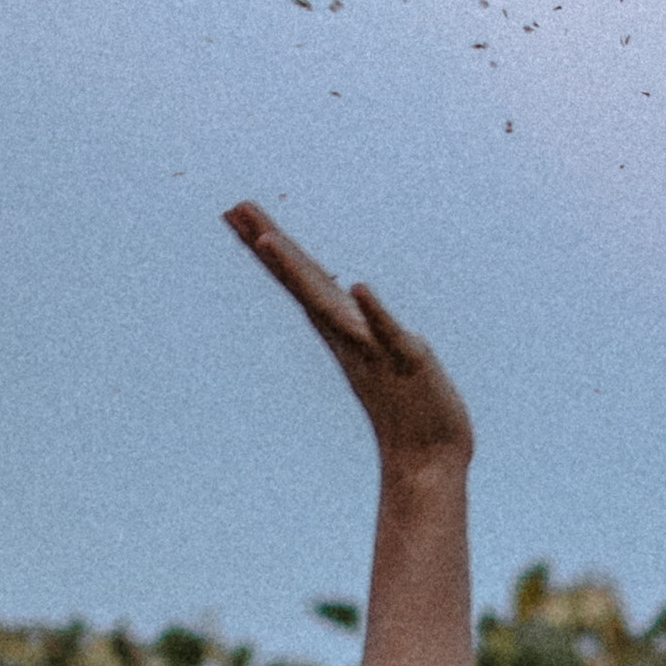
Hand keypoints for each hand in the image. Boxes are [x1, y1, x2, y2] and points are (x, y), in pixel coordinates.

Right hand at [224, 202, 472, 468]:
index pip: (300, 281)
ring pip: (331, 306)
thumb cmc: (408, 409)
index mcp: (340, 329)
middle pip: (304, 283)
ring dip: (301, 275)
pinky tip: (360, 286)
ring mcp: (374, 348)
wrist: (430, 457)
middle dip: (270, 244)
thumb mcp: (377, 355)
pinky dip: (373, 312)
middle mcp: (348, 335)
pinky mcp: (408, 360)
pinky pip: (387, 332)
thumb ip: (360, 327)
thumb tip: (346, 303)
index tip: (237, 213)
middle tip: (235, 207)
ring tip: (271, 241)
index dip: (270, 247)